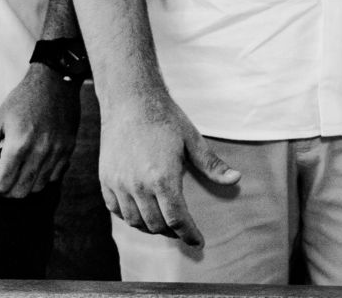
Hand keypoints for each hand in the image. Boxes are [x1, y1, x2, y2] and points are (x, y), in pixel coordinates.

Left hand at [0, 65, 81, 199]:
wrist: (56, 82)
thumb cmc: (23, 99)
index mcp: (19, 144)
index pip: (2, 182)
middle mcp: (40, 151)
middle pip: (20, 190)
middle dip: (4, 194)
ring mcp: (57, 151)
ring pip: (38, 187)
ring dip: (23, 188)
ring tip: (14, 179)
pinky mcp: (69, 148)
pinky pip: (55, 176)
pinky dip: (42, 179)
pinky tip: (33, 170)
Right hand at [98, 93, 239, 246]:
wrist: (130, 101)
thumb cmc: (165, 118)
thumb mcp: (192, 140)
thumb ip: (212, 165)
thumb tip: (236, 179)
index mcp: (163, 177)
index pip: (177, 219)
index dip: (189, 234)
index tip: (198, 241)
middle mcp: (138, 185)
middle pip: (156, 224)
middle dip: (172, 231)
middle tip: (183, 229)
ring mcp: (119, 184)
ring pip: (134, 221)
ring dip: (151, 226)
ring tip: (164, 223)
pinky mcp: (105, 179)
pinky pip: (116, 209)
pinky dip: (130, 216)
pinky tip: (142, 211)